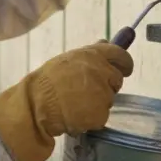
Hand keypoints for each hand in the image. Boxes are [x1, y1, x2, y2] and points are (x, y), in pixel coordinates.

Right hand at [0, 42, 134, 160]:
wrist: (36, 106)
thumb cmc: (47, 82)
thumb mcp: (67, 60)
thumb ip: (90, 54)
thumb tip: (107, 43)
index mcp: (93, 55)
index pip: (121, 56)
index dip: (124, 64)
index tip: (124, 69)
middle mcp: (101, 72)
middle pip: (117, 80)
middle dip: (106, 86)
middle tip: (86, 91)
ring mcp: (103, 94)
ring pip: (109, 99)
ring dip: (97, 102)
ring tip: (75, 103)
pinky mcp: (101, 114)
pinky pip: (102, 115)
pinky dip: (92, 117)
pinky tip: (76, 114)